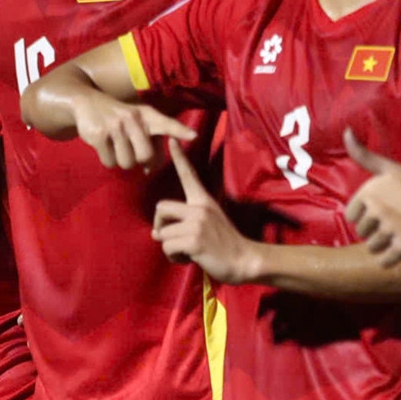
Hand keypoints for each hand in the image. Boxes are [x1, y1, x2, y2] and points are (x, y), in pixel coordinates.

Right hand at [72, 90, 196, 169]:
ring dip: (122, 161)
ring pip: (126, 163)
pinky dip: (108, 160)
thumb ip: (149, 143)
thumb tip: (150, 170)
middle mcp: (132, 119)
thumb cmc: (119, 117)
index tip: (194, 136)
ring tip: (116, 148)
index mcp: (146, 115)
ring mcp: (114, 127)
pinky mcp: (98, 136)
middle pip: (145, 156)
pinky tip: (105, 147)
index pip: (166, 123)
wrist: (87, 102)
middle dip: (139, 161)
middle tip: (132, 153)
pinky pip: (109, 162)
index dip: (179, 130)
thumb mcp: (136, 121)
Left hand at [152, 141, 259, 282]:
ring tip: (188, 252)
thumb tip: (155, 233)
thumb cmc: (223, 245)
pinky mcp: (194, 240)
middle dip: (160, 225)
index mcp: (203, 201)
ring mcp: (197, 223)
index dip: (179, 157)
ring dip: (170, 247)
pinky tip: (189, 258)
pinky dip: (174, 257)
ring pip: (162, 233)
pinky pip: (167, 247)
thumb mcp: (206, 225)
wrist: (244, 260)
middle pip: (161, 207)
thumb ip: (183, 224)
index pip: (189, 175)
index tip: (171, 139)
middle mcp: (199, 208)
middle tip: (172, 238)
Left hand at [343, 129, 400, 263]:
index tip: (384, 211)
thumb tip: (345, 131)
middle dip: (376, 231)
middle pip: (361, 234)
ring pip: (372, 248)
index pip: (351, 217)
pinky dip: (391, 258)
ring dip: (385, 245)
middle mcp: (377, 210)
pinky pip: (383, 262)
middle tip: (398, 221)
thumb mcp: (389, 168)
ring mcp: (391, 228)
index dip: (365, 217)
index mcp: (369, 193)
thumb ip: (364, 155)